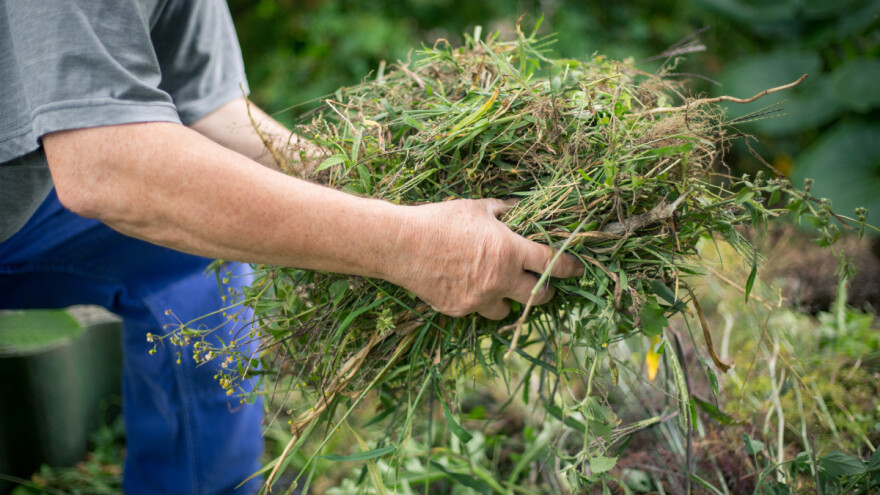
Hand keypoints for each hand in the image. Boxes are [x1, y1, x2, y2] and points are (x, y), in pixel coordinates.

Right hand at [390, 198, 583, 319]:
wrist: (401, 245)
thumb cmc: (440, 220)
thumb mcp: (476, 208)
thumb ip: (503, 211)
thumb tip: (517, 209)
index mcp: (510, 251)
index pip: (553, 263)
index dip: (571, 267)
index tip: (577, 269)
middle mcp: (500, 279)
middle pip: (539, 296)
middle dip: (546, 291)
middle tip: (544, 284)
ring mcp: (480, 299)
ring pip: (509, 310)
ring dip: (512, 300)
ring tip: (504, 288)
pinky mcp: (460, 310)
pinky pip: (479, 310)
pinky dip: (481, 300)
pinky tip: (471, 287)